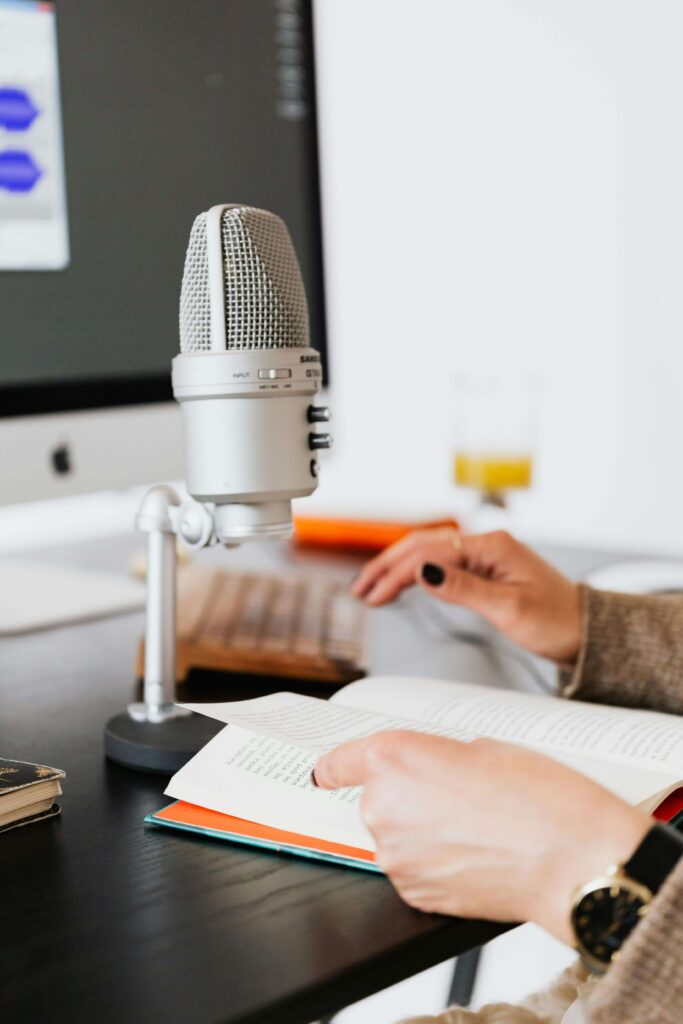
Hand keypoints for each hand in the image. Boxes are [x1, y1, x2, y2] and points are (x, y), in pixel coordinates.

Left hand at [314, 732, 648, 942]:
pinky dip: (433, 862)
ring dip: (421, 831)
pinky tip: (473, 854)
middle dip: (406, 796)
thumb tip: (429, 773)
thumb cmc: (539, 797)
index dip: (336, 767)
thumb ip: (437, 756)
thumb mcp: (483, 748)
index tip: (329, 772)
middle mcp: (382, 807)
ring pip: (395, 836)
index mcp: (393, 758)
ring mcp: (395, 856)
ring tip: (474, 827)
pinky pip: (412, 869)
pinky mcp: (413, 893)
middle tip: (455, 795)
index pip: (338, 762)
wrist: (571, 860)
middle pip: (375, 798)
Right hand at [351, 528, 581, 663]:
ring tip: (371, 587)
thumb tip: (424, 573)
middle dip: (388, 565)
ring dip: (399, 567)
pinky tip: (404, 583)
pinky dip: (418, 572)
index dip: (397, 574)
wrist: (585, 631)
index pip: (431, 554)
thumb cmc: (558, 621)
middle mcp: (487, 545)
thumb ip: (464, 589)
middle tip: (361, 588)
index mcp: (492, 547)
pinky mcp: (486, 569)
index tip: (373, 594)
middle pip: (424, 545)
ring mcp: (486, 555)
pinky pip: (443, 563)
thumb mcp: (509, 609)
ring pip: (430, 552)